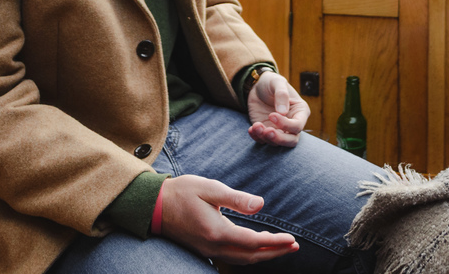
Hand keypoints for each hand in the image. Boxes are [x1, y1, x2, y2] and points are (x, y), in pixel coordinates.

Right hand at [159, 175, 298, 263]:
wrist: (154, 205)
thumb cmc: (182, 192)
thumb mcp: (210, 189)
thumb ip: (236, 199)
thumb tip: (261, 205)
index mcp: (217, 232)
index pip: (253, 242)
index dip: (275, 243)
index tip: (292, 240)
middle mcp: (214, 246)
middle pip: (250, 256)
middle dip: (274, 252)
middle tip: (294, 246)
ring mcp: (208, 250)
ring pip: (241, 259)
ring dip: (263, 255)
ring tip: (281, 247)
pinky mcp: (205, 249)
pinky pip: (232, 257)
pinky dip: (249, 255)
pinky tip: (257, 246)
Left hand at [246, 71, 309, 145]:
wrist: (257, 86)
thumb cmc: (271, 82)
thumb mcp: (277, 82)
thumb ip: (282, 95)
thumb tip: (283, 113)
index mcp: (300, 112)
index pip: (298, 126)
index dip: (286, 124)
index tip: (272, 115)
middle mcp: (291, 123)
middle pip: (291, 140)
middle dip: (279, 139)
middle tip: (267, 131)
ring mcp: (279, 129)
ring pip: (277, 143)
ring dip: (265, 137)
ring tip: (255, 126)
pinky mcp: (266, 131)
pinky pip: (263, 141)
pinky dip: (257, 137)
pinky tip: (251, 129)